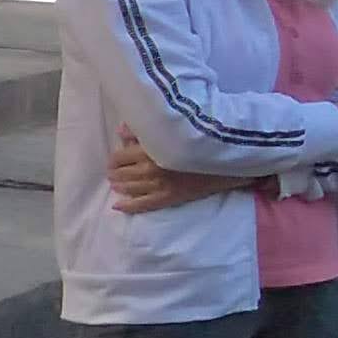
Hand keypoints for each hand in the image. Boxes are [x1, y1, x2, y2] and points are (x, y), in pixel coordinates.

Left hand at [103, 126, 235, 214]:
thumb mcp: (168, 130)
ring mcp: (159, 185)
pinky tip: (118, 205)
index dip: (115, 159)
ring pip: (129, 189)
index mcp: (148, 150)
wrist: (224, 157)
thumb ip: (142, 131)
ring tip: (116, 184)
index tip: (116, 159)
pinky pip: (143, 205)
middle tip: (114, 172)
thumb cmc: (196, 138)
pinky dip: (128, 206)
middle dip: (115, 173)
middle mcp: (150, 169)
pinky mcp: (169, 197)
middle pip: (121, 174)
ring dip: (120, 186)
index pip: (119, 157)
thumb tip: (120, 132)